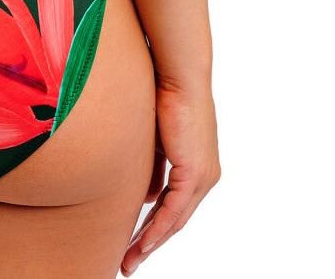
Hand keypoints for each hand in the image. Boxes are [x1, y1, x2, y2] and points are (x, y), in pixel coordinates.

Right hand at [121, 83, 219, 275]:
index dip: (154, 226)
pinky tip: (143, 243)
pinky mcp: (195, 173)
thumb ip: (151, 168)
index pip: (173, 206)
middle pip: (174, 220)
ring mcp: (203, 176)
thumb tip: (146, 198)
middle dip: (150, 243)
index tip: (135, 242)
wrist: (177, 75)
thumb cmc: (163, 95)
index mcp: (197, 167)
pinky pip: (174, 210)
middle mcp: (205, 176)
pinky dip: (157, 228)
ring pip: (174, 220)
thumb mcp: (155, 139)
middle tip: (129, 262)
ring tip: (130, 260)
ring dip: (151, 242)